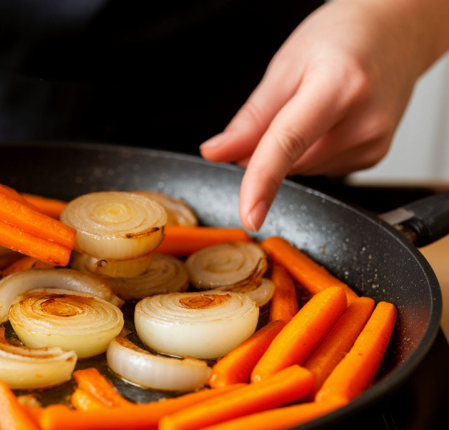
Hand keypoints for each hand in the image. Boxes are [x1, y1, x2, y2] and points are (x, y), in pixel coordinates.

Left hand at [200, 0, 444, 230]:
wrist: (395, 32)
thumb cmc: (343, 38)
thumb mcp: (286, 65)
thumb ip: (250, 118)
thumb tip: (217, 153)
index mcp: (339, 86)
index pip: (288, 144)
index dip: (262, 182)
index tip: (249, 213)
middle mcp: (364, 120)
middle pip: (290, 161)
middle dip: (265, 148)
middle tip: (281, 105)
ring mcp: (374, 144)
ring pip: (302, 169)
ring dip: (291, 149)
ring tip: (313, 104)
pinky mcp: (374, 157)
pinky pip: (319, 168)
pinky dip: (310, 151)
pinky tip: (326, 121)